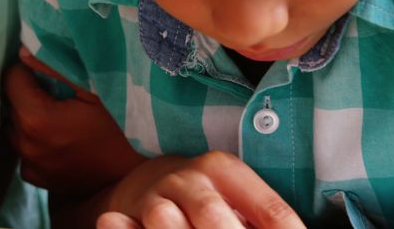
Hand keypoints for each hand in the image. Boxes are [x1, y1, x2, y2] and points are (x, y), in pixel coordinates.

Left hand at [5, 48, 144, 194]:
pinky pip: (26, 153)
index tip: (50, 69)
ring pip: (16, 128)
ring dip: (29, 115)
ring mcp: (35, 167)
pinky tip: (59, 134)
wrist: (146, 172)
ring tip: (58, 110)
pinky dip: (35, 141)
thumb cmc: (125, 123)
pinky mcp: (43, 181)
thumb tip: (22, 51)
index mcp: (37, 119)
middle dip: (27, 91)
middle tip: (56, 87)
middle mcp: (28, 146)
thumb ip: (54, 65)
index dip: (29, 68)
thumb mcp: (95, 87)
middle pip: (12, 104)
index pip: (11, 78)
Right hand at [98, 152, 304, 228]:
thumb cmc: (209, 199)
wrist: (146, 182)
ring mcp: (154, 197)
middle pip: (214, 216)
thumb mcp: (237, 198)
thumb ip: (263, 219)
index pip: (269, 210)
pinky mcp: (124, 215)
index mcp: (225, 170)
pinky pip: (125, 227)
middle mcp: (188, 179)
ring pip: (165, 221)